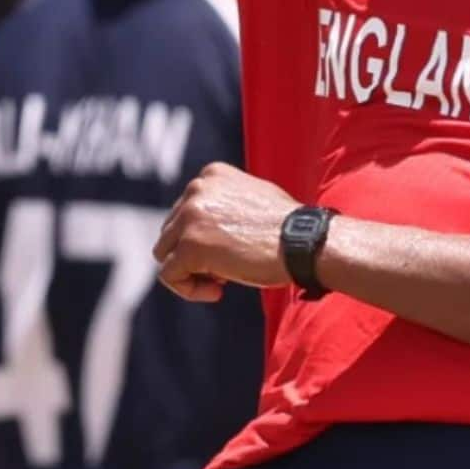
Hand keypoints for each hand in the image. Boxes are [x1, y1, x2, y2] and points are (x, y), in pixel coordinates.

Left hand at [152, 163, 297, 301]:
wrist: (304, 242)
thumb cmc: (288, 230)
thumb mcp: (254, 200)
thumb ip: (225, 206)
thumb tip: (204, 231)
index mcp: (211, 175)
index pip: (185, 211)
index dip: (202, 237)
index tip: (229, 251)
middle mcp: (195, 189)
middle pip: (171, 231)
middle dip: (194, 254)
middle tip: (227, 270)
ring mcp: (189, 218)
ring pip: (165, 253)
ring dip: (190, 271)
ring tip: (222, 281)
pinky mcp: (189, 247)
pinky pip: (169, 275)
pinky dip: (188, 289)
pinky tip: (218, 292)